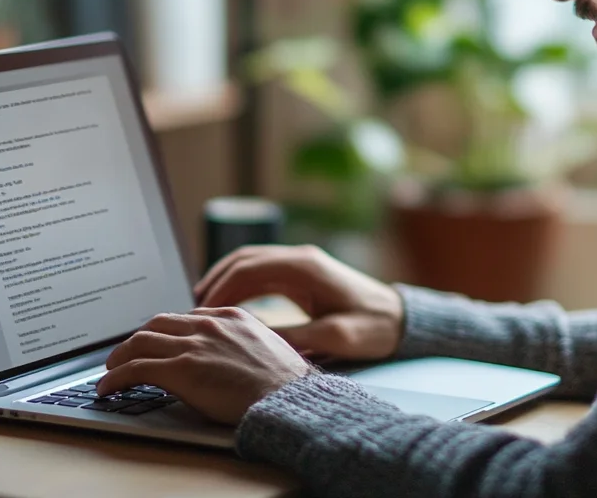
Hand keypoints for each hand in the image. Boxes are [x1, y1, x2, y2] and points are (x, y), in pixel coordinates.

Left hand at [97, 307, 310, 424]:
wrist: (287, 397)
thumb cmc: (284, 383)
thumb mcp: (266, 348)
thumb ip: (243, 343)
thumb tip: (232, 356)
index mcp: (230, 316)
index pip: (185, 318)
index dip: (165, 332)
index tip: (158, 343)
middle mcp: (208, 324)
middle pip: (157, 324)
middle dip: (137, 339)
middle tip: (126, 353)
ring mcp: (193, 345)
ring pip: (140, 342)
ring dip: (119, 357)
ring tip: (110, 370)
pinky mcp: (180, 369)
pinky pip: (136, 368)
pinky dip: (116, 377)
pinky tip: (108, 388)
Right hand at [194, 244, 403, 363]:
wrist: (401, 319)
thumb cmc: (374, 328)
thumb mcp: (337, 336)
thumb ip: (296, 335)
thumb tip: (255, 337)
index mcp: (307, 267)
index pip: (252, 268)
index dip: (223, 286)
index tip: (204, 308)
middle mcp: (301, 258)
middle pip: (246, 259)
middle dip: (217, 280)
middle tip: (195, 308)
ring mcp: (302, 263)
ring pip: (252, 262)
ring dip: (226, 279)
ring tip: (204, 305)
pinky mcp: (303, 275)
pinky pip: (263, 272)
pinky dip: (242, 284)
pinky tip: (229, 303)